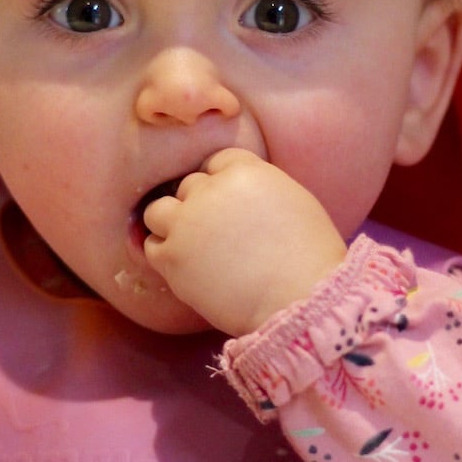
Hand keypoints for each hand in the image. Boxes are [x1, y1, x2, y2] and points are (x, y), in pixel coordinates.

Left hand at [142, 147, 347, 335]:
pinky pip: (152, 247)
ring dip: (171, 224)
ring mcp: (187, 222)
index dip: (220, 183)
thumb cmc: (309, 257)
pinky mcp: (173, 256)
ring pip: (158, 211)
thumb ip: (260, 187)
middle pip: (189, 186)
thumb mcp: (294, 201)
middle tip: (216, 234)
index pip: (216, 162)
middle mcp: (211, 190)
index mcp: (246, 171)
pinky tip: (187, 267)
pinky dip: (166, 254)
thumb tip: (239, 195)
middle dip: (199, 206)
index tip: (227, 206)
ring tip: (191, 246)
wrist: (300, 299)